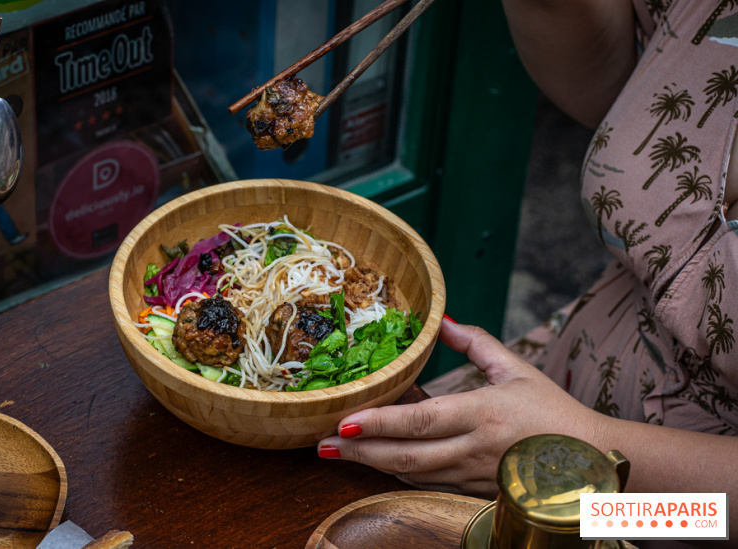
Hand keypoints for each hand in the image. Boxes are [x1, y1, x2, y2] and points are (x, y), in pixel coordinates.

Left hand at [317, 319, 607, 496]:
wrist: (587, 462)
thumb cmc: (552, 411)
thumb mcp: (516, 369)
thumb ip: (476, 343)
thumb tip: (442, 321)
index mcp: (482, 413)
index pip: (422, 422)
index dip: (380, 424)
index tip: (345, 422)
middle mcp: (472, 449)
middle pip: (406, 456)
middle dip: (359, 452)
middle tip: (322, 444)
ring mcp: (470, 476)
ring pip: (411, 475)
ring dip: (370, 466)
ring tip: (334, 453)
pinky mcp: (472, 492)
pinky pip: (425, 485)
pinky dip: (396, 474)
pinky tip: (373, 462)